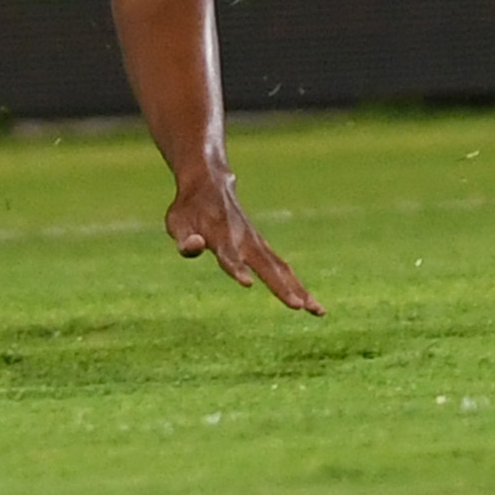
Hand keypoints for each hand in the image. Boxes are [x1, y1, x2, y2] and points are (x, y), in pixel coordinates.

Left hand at [166, 175, 320, 314]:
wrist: (210, 183)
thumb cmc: (189, 208)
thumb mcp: (176, 222)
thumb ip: (184, 238)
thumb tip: (196, 246)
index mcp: (220, 236)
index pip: (228, 256)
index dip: (236, 268)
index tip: (246, 283)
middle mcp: (244, 241)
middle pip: (266, 267)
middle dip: (282, 288)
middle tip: (299, 307)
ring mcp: (256, 243)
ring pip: (281, 269)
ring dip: (300, 289)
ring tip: (318, 311)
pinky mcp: (262, 247)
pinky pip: (282, 268)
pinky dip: (297, 284)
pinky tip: (310, 302)